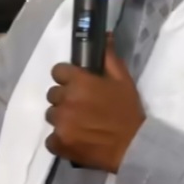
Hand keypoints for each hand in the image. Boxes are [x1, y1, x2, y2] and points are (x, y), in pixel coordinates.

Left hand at [44, 34, 145, 172]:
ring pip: (51, 115)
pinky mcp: (59, 144)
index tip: (76, 82)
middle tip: (81, 105)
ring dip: (62, 117)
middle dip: (65, 97)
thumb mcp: (123, 80)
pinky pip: (50, 138)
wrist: (132, 147)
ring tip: (79, 123)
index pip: (58, 71)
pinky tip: (74, 138)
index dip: (66, 76)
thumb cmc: (127, 111)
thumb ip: (109, 57)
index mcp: (78, 82)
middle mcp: (65, 100)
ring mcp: (60, 123)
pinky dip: (60, 139)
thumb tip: (104, 36)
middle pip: (53, 94)